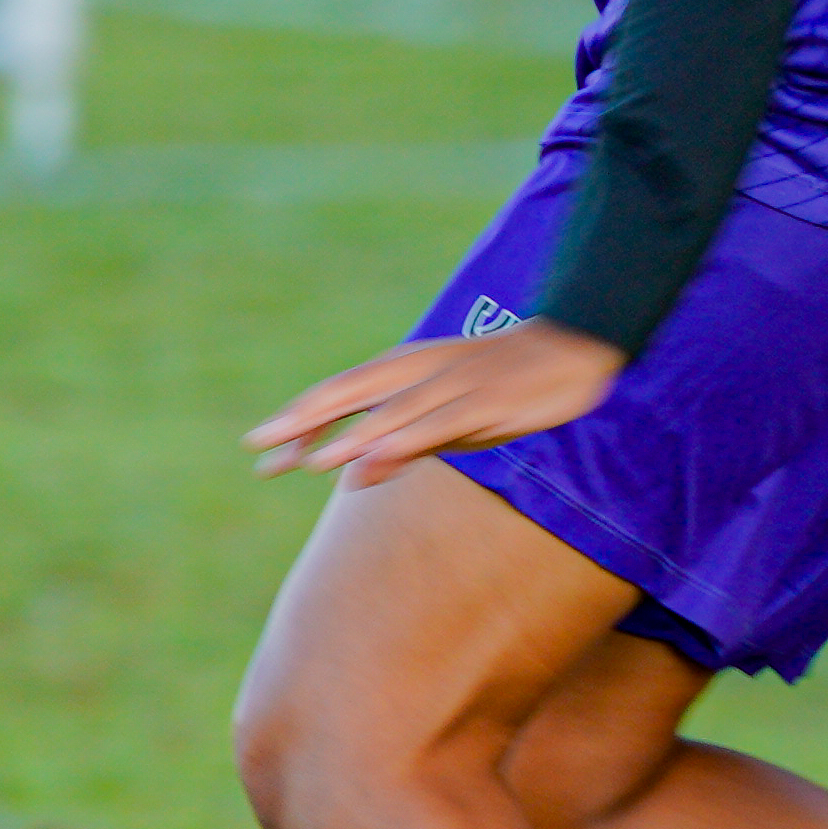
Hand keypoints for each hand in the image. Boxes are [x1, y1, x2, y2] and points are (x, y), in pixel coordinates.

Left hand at [247, 317, 622, 485]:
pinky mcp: (480, 402)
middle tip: (258, 446)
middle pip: (350, 393)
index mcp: (406, 371)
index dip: (299, 418)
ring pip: (388, 411)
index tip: (259, 447)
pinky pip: (434, 424)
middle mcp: (418, 372)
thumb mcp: (445, 421)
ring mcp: (449, 386)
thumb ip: (398, 446)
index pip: (341, 394)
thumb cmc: (502, 386)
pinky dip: (401, 440)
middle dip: (302, 421)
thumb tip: (349, 478)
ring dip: (346, 436)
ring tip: (305, 460)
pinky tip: (376, 458)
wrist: (569, 351)